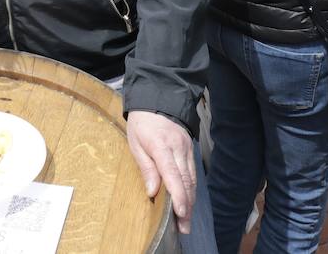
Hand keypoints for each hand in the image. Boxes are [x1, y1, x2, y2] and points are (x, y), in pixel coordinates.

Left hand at [126, 110, 195, 233]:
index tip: (181, 213)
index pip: (172, 174)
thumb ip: (146, 167)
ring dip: (190, 201)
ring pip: (191, 179)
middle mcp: (178, 148)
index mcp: (161, 146)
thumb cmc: (142, 124)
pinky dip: (191, 189)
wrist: (157, 100)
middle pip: (185, 181)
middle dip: (186, 206)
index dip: (178, 195)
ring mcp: (186, 149)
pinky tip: (188, 202)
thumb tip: (152, 192)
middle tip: (184, 227)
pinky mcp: (190, 150)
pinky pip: (192, 173)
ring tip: (186, 221)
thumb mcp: (135, 143)